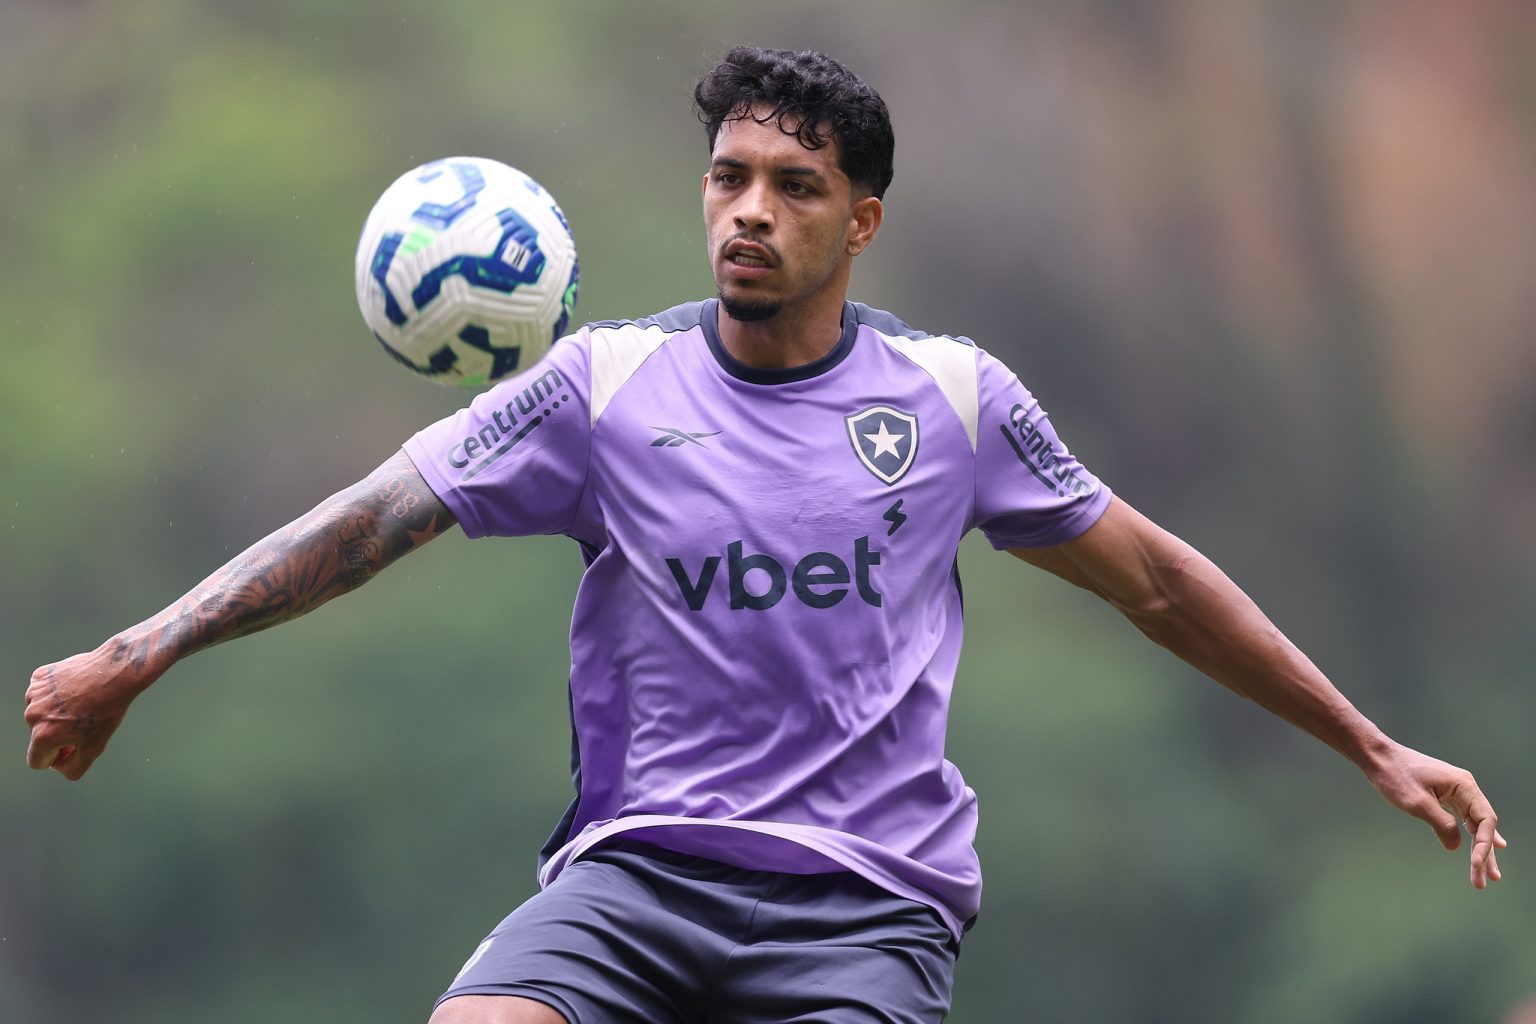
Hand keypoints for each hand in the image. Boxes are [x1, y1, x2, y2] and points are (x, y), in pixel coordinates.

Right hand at [24, 643, 149, 780]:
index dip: (57, 758)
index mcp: (43, 737)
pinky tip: (75, 690)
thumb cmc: (108, 710)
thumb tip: (59, 766)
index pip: (37, 761)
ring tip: (81, 704)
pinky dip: (55, 694)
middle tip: (83, 722)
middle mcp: (32, 716)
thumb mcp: (95, 747)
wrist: (116, 671)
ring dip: (55, 714)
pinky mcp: (39, 676)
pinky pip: (42, 693)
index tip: (74, 746)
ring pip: (40, 714)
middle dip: (57, 735)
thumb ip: (74, 767)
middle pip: (39, 737)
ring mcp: (34, 694)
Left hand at [1365, 741, 1505, 888]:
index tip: (1476, 864)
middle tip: (1490, 879)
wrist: (1377, 757)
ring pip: (1474, 824)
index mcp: (1464, 785)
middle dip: (1486, 853)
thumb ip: (1441, 825)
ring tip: (1486, 874)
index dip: (1484, 845)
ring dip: (1479, 849)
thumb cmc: (1395, 776)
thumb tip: (1457, 848)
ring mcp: (1456, 791)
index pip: (1485, 820)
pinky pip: (1462, 819)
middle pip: (1483, 825)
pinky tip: (1476, 851)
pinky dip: (1468, 836)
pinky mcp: (1444, 796)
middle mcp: (1465, 787)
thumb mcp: (1418, 803)